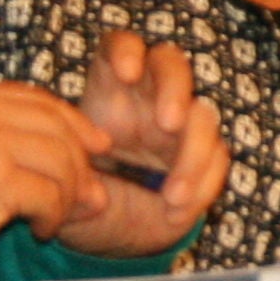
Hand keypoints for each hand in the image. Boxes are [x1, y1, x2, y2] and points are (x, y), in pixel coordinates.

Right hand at [0, 76, 108, 274]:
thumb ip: (2, 133)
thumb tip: (81, 150)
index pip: (40, 99)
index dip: (76, 125)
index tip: (97, 148)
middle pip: (58, 128)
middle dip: (81, 165)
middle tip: (89, 195)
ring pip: (61, 162)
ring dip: (69, 195)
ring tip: (55, 218)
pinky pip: (50, 195)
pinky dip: (54, 216)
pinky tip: (38, 229)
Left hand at [50, 29, 226, 260]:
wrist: (106, 232)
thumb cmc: (80, 198)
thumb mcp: (62, 186)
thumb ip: (67, 179)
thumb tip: (87, 187)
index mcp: (108, 92)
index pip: (119, 48)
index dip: (125, 51)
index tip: (126, 73)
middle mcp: (147, 101)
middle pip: (171, 66)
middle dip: (174, 89)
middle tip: (169, 124)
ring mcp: (180, 129)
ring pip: (202, 117)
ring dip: (192, 156)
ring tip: (171, 196)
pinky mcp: (203, 159)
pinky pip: (217, 161)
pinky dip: (201, 187)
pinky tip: (175, 211)